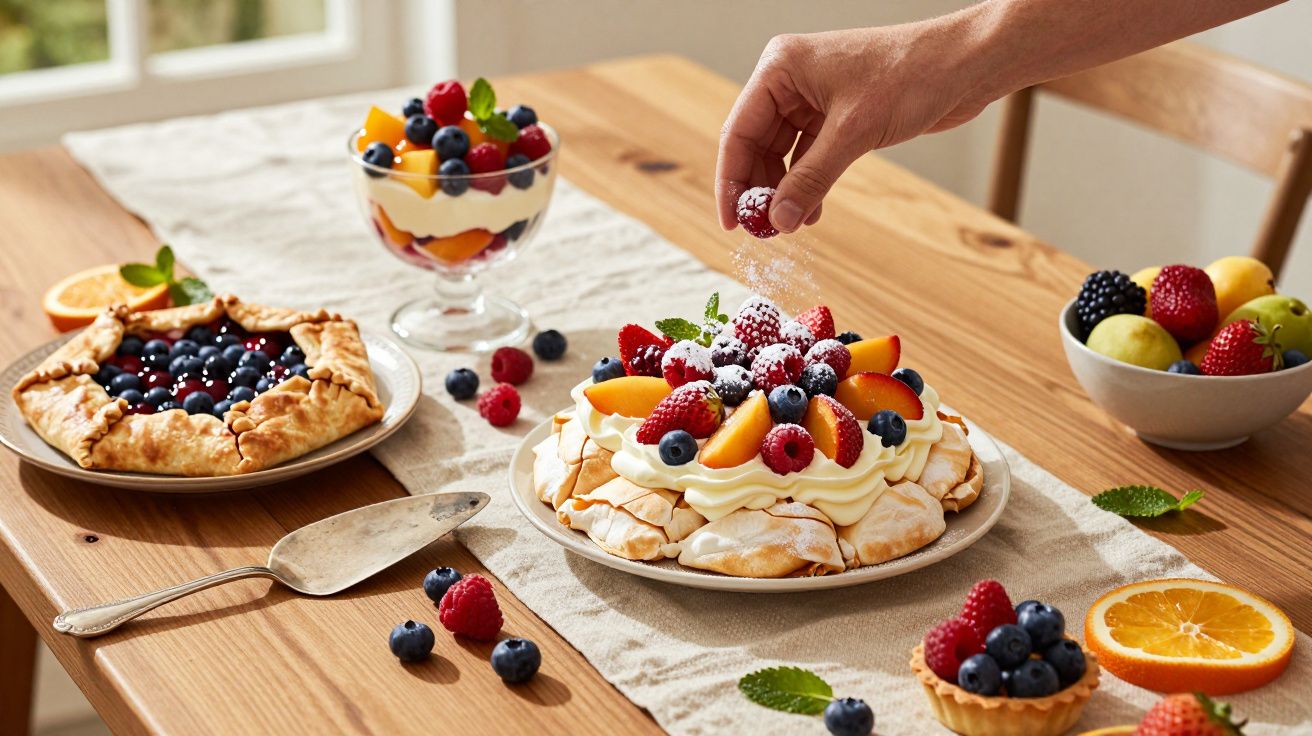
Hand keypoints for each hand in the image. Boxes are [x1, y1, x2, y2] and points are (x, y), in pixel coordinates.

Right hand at [715, 22, 993, 233]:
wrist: (966, 64)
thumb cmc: (912, 75)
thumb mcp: (853, 132)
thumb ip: (811, 179)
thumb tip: (778, 221)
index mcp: (781, 68)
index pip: (739, 131)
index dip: (731, 180)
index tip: (731, 222)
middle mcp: (791, 80)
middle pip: (756, 145)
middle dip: (758, 190)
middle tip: (761, 231)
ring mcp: (813, 97)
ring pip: (782, 153)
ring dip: (784, 191)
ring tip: (788, 226)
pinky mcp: (838, 114)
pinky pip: (808, 155)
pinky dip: (807, 184)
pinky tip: (809, 212)